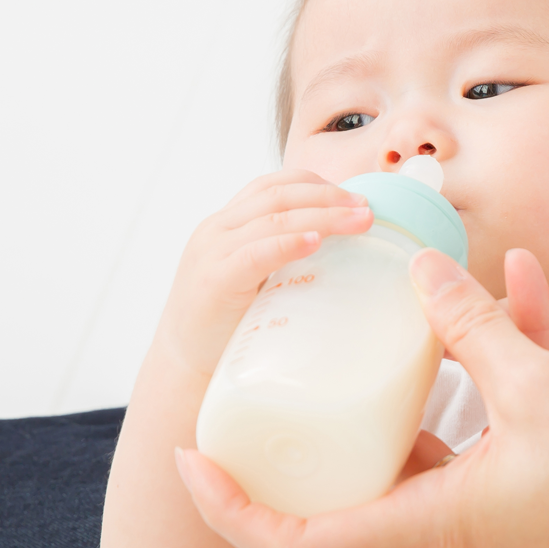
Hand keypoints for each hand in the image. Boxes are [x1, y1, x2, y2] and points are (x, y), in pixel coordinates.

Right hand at [158, 170, 376, 377]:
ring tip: (359, 222)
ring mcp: (213, 252)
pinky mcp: (215, 280)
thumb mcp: (253, 277)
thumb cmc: (225, 323)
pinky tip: (317, 242)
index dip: (316, 184)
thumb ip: (279, 257)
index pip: (272, 185)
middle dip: (328, 196)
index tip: (354, 197)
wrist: (182, 363)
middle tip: (366, 207)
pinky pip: (256, 252)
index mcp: (226, 224)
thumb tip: (337, 249)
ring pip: (274, 218)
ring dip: (323, 215)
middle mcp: (217, 229)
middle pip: (278, 194)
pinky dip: (289, 243)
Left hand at [174, 248, 548, 547]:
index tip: (191, 458)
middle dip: (298, 437)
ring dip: (397, 382)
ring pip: (413, 445)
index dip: (230, 508)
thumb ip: (471, 324)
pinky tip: (515, 297)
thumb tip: (416, 270)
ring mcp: (485, 506)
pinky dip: (473, 369)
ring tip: (381, 310)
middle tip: (263, 377)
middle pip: (340, 494)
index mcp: (431, 524)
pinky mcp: (522, 479)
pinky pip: (474, 424)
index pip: (296, 541)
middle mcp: (447, 526)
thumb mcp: (539, 385)